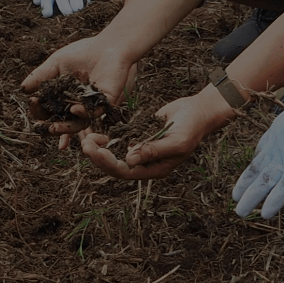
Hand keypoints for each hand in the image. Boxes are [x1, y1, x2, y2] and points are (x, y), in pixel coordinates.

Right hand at [20, 35, 138, 142]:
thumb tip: (22, 89)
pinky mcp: (105, 103)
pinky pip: (95, 113)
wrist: (108, 46)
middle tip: (41, 127)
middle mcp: (77, 106)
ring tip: (53, 128)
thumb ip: (41, 76)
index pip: (48, 110)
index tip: (32, 102)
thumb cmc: (83, 53)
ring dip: (65, 129)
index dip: (39, 110)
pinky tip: (74, 109)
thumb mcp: (57, 63)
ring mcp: (91, 106)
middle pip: (62, 123)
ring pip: (78, 123)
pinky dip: (83, 113)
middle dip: (51, 127)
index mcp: (63, 98)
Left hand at [77, 84, 234, 179]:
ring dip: (99, 148)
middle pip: (116, 166)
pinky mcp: (138, 137)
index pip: (126, 171)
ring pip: (114, 155)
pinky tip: (97, 133)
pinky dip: (106, 139)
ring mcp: (141, 151)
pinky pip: (118, 142)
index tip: (94, 149)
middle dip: (98, 156)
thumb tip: (129, 159)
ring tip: (87, 137)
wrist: (199, 110)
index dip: (108, 162)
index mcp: (155, 169)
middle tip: (84, 142)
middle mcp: (146, 163)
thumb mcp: (177, 140)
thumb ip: (153, 150)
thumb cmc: (192, 127)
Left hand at [233, 84, 283, 218]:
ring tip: (241, 212)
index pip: (261, 153)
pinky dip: (274, 202)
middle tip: (235, 200)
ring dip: (251, 199)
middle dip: (245, 187)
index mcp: (276, 133)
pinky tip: (265, 213)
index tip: (249, 177)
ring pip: (264, 184)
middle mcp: (276, 149)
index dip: (255, 167)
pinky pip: (283, 190)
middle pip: (256, 171)